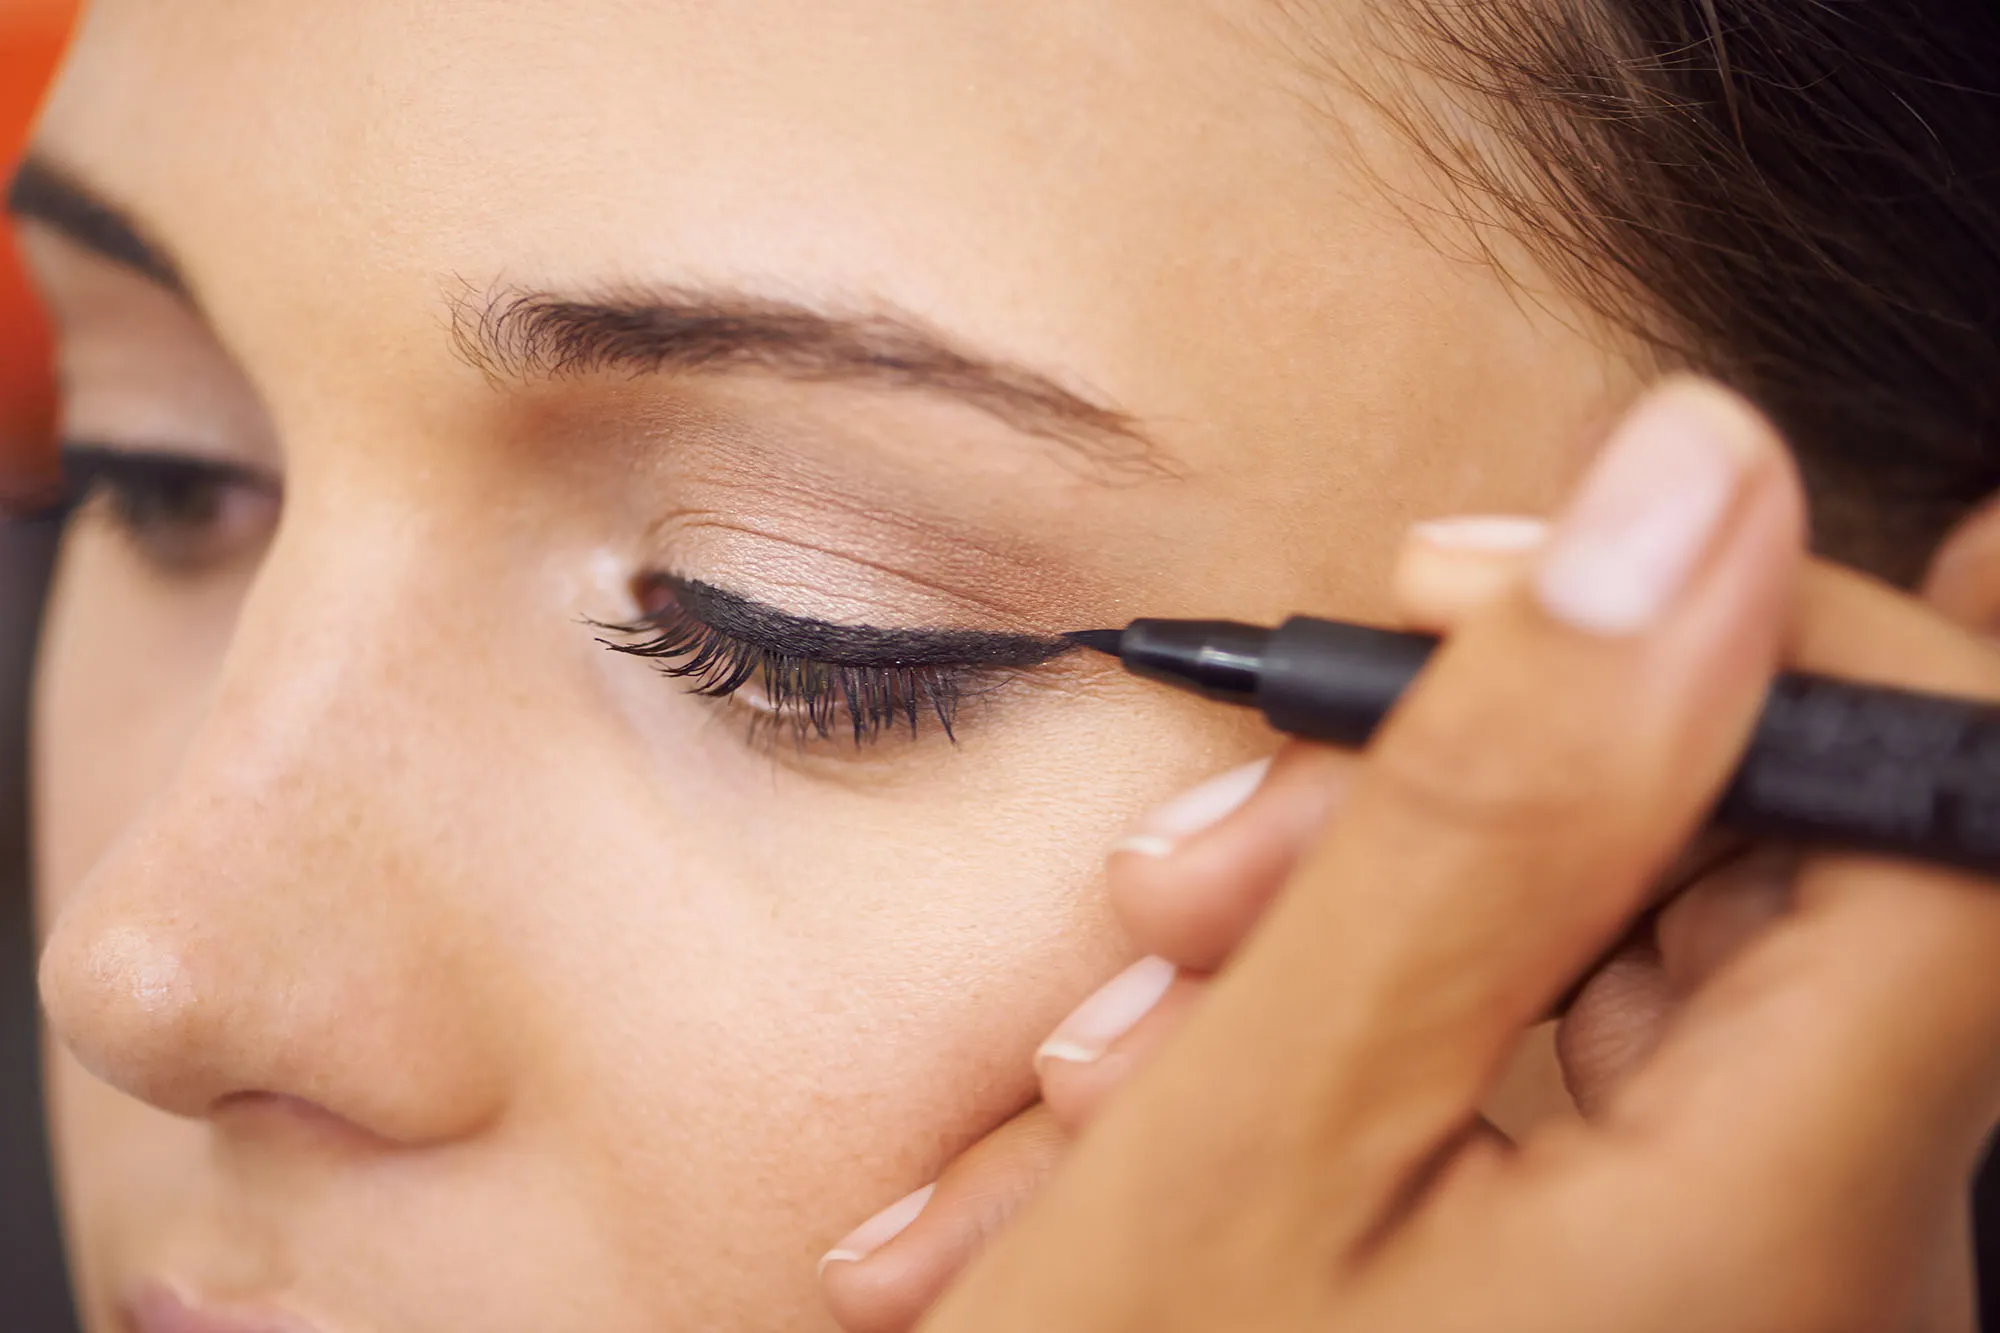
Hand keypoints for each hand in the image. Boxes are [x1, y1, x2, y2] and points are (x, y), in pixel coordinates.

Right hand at [825, 379, 1993, 1332]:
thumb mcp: (1268, 1132)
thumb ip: (1502, 804)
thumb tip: (1691, 491)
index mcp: (1798, 1230)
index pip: (1949, 803)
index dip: (1766, 634)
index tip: (1491, 586)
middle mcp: (1832, 1272)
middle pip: (1742, 887)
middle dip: (1452, 817)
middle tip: (1216, 865)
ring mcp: (1733, 1297)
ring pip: (1605, 984)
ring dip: (1353, 943)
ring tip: (1127, 1026)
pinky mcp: (1632, 1305)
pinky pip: (1545, 1097)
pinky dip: (1361, 1058)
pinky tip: (1162, 1111)